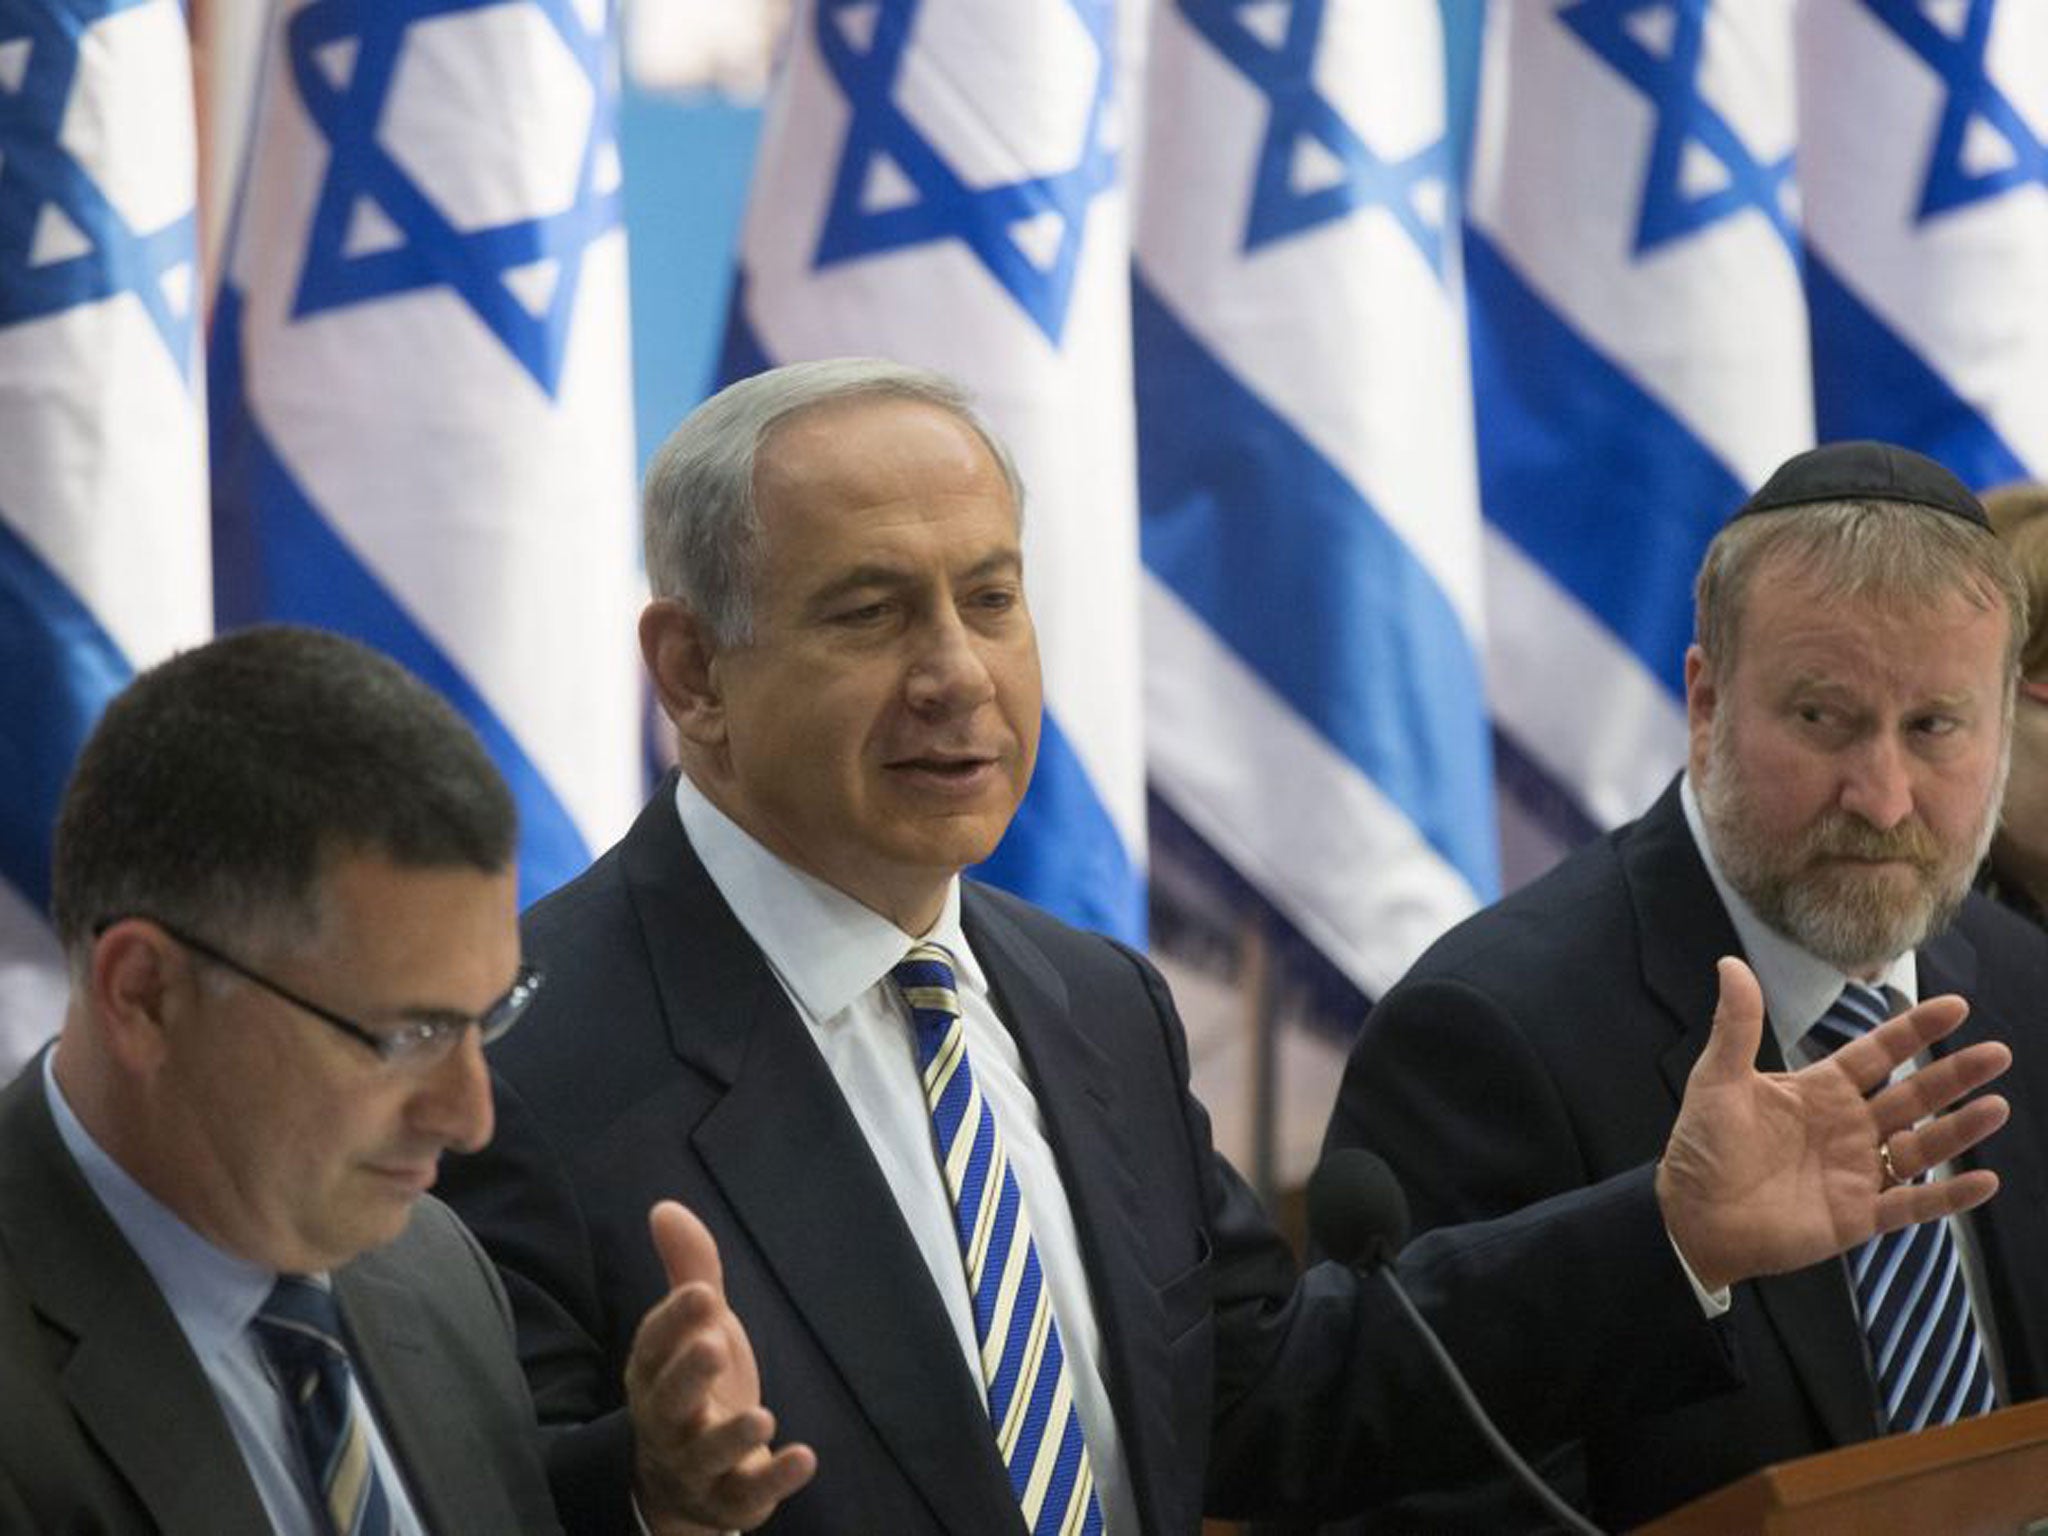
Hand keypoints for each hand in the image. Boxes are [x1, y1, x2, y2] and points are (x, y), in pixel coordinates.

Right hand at [626, 1201, 816, 1533]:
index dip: (675, 1321)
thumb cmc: (692, 1386)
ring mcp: (696, 1464)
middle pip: (669, 1400)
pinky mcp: (729, 1499)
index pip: (655, 1346)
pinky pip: (747, 1495)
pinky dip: (775, 1480)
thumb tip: (665, 1207)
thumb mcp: (694, 1328)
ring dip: (733, 1435)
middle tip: (714, 1343)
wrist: (682, 1482)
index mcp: (653, 1374)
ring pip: (707, 1454)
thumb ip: (688, 1270)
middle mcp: (667, 1420)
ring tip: (762, 1416)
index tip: (700, 1293)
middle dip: (689, 1373)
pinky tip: (806, 1458)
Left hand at [1657, 957, 2010, 1293]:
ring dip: (1960, 1130)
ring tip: (1997, 1107)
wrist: (1691, 1217)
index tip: (1955, 1007)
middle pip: (1912, 1095)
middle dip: (1954, 1075)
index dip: (1914, 1031)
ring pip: (1922, 1147)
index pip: (1877, 1053)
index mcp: (1819, 1091)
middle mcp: (1847, 1128)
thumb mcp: (1717, 1080)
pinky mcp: (1859, 1216)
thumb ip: (1735, 1027)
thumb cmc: (1702, 1146)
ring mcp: (1857, 1172)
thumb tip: (1729, 963)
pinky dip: (1949, 1196)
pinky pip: (1914, 1204)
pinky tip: (1985, 1181)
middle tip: (1999, 1053)